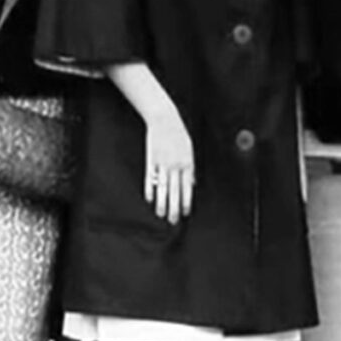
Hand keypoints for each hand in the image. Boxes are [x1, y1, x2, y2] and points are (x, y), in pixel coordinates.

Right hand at [141, 110, 196, 225]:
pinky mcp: (151, 160)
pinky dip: (150, 189)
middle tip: (173, 221)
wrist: (165, 119)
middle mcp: (175, 165)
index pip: (187, 187)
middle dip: (174, 207)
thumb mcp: (189, 149)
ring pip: (162, 187)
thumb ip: (191, 168)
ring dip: (162, 202)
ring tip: (161, 214)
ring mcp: (162, 163)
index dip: (186, 201)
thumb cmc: (179, 134)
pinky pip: (150, 177)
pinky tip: (149, 199)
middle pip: (175, 190)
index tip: (185, 213)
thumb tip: (192, 184)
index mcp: (187, 163)